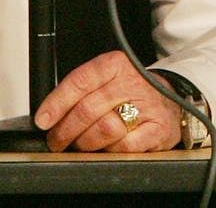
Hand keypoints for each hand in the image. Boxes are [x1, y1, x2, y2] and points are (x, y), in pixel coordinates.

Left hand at [35, 51, 181, 151]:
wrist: (172, 100)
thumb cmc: (132, 93)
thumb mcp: (108, 80)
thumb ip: (82, 91)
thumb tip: (49, 115)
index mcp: (115, 65)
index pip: (80, 81)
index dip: (57, 103)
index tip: (43, 120)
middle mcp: (131, 82)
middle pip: (87, 109)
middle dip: (65, 131)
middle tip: (56, 141)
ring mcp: (146, 106)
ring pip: (103, 129)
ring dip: (85, 143)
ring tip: (80, 145)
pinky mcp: (157, 129)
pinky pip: (123, 147)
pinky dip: (109, 151)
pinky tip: (106, 148)